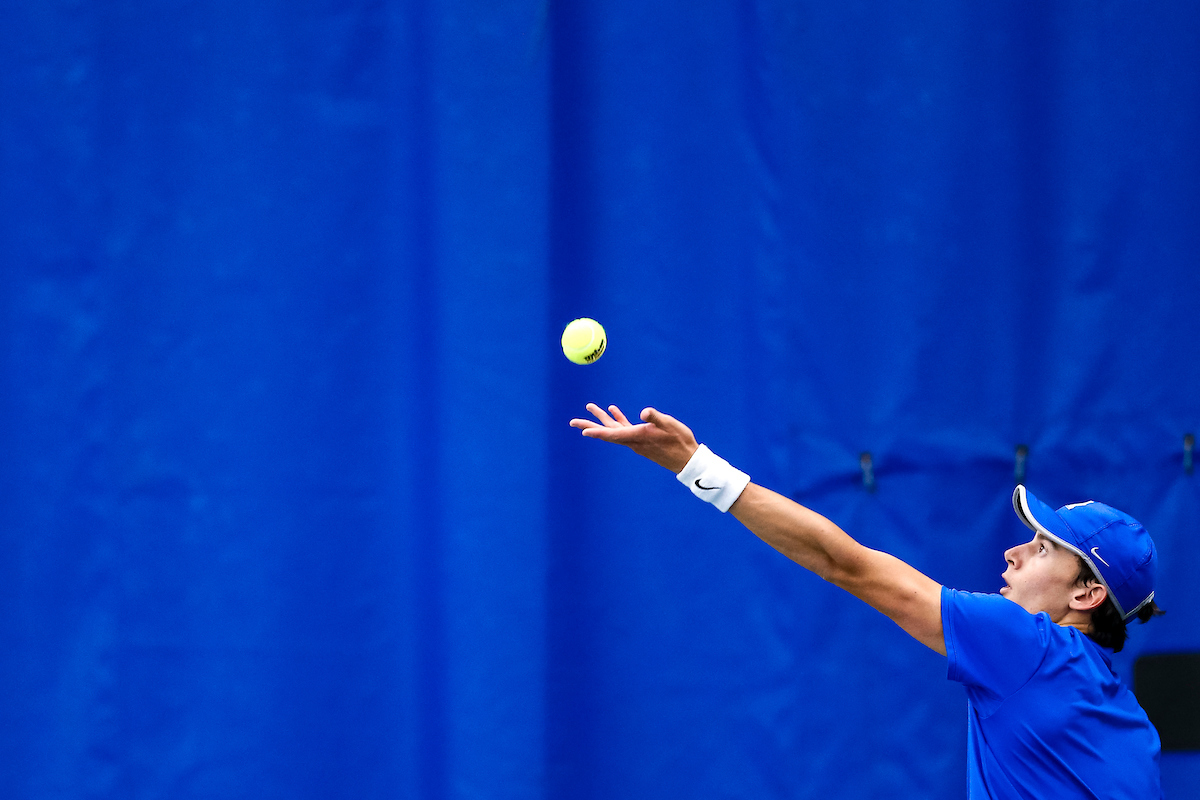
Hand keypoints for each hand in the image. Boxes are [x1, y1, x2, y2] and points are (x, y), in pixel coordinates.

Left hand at [569, 403, 699, 472]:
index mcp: (638, 436)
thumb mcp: (670, 426)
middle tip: (572, 422)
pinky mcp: (642, 439)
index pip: (613, 434)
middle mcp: (633, 440)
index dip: (597, 432)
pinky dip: (618, 420)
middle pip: (607, 433)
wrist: (687, 460)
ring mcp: (636, 440)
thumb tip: (644, 412)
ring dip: (601, 419)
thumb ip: (656, 418)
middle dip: (590, 426)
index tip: (583, 431)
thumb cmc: (680, 442)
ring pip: (614, 429)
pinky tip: (614, 410)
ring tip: (590, 407)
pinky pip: (624, 428)